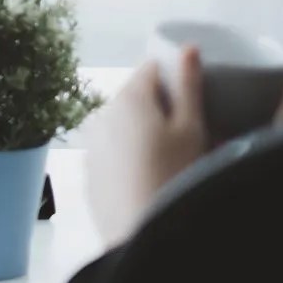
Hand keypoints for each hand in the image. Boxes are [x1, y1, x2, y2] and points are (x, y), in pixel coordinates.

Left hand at [83, 47, 207, 247]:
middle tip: (188, 137)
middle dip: (160, 109)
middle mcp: (102, 113)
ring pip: (123, 126)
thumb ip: (189, 85)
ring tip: (171, 163)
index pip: (152, 69)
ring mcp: (91, 143)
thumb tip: (188, 47)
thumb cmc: (175, 176)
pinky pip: (113, 153)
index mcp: (129, 97)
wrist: (142, 235)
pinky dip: (129, 157)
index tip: (193, 100)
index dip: (175, 79)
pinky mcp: (89, 172)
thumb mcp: (192, 129)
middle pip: (136, 98)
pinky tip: (149, 180)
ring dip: (143, 133)